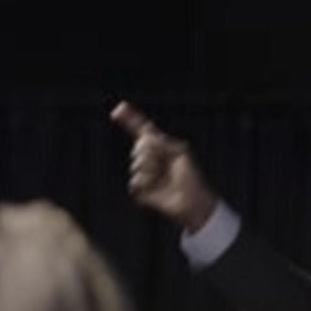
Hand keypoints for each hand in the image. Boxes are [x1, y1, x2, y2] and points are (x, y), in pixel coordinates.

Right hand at [110, 100, 217, 231]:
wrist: (192, 202)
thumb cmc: (191, 177)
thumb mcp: (180, 152)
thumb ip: (161, 142)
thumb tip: (144, 138)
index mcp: (160, 147)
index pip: (142, 130)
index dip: (131, 118)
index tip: (119, 109)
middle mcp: (150, 158)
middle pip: (139, 147)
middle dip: (151, 154)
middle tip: (167, 165)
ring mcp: (144, 174)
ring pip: (136, 165)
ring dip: (151, 171)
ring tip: (164, 179)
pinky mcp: (141, 190)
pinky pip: (135, 182)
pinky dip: (145, 184)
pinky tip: (156, 188)